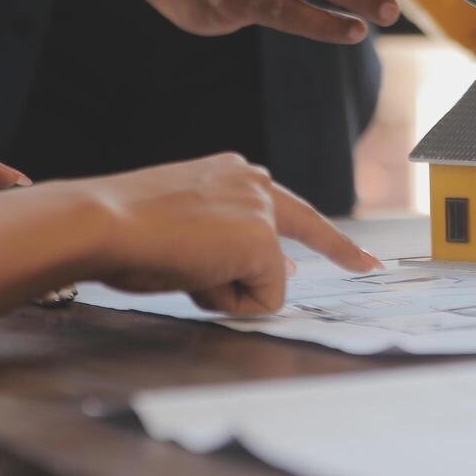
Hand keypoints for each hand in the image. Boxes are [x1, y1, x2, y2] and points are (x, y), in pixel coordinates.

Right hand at [83, 153, 381, 315]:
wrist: (102, 222)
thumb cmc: (125, 232)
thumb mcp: (184, 235)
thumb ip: (229, 246)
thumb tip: (284, 274)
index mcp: (232, 173)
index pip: (290, 208)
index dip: (332, 240)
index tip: (364, 259)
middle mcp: (255, 182)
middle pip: (304, 232)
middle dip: (339, 254)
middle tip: (372, 268)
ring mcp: (263, 210)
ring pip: (267, 279)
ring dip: (228, 289)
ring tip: (183, 267)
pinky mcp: (264, 241)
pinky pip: (262, 300)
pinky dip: (229, 302)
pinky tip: (193, 276)